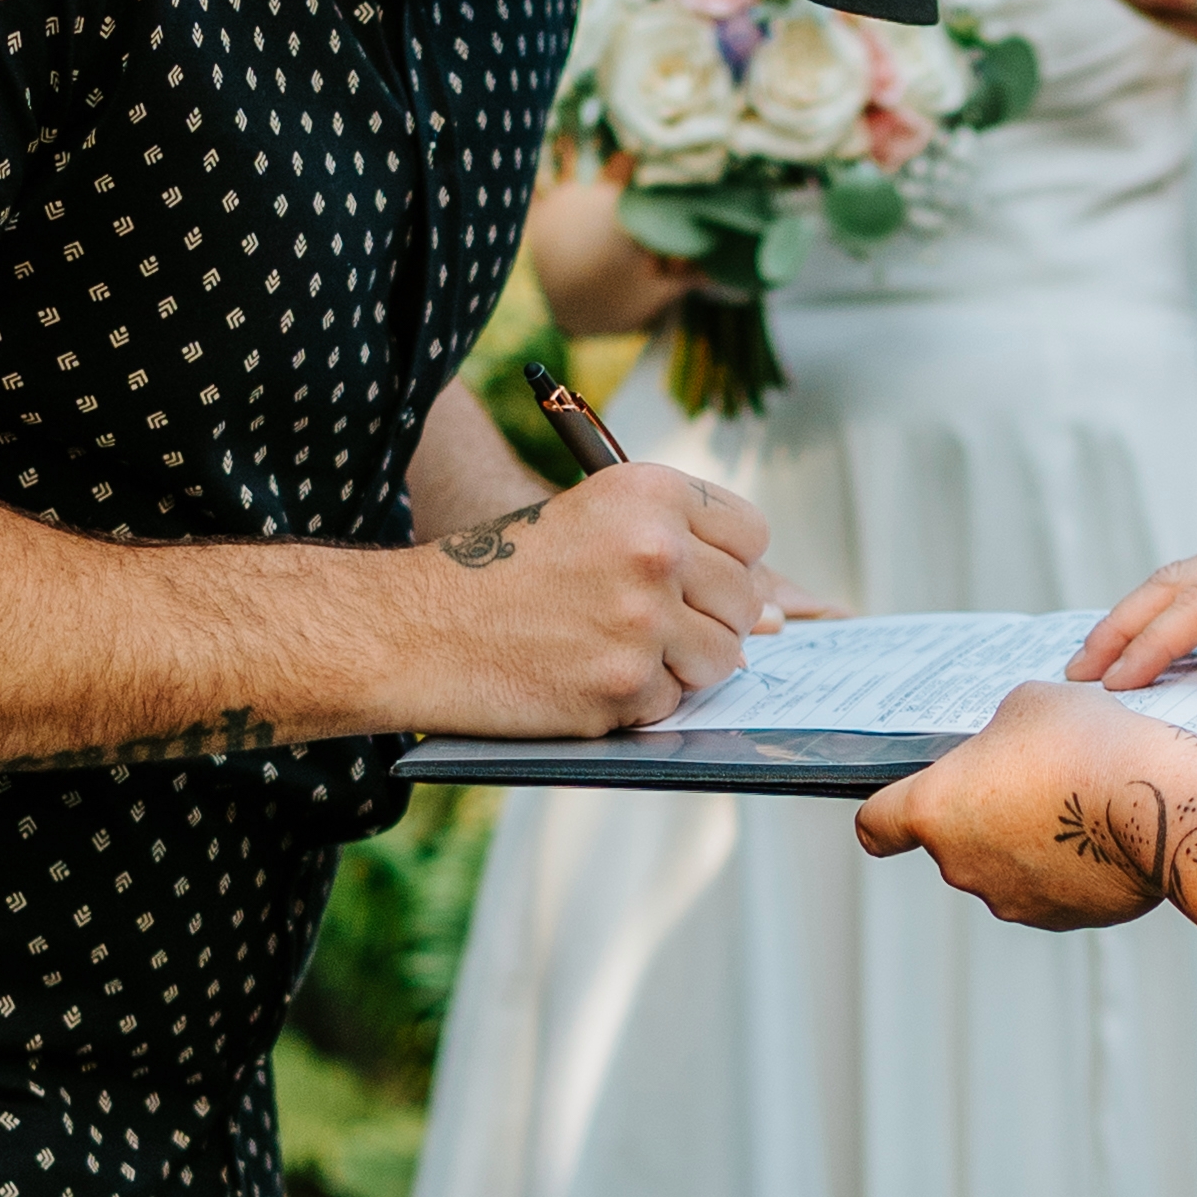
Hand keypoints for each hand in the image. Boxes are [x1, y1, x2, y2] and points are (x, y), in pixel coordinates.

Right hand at [408, 460, 777, 733]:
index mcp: (650, 493)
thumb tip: (778, 613)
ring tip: (617, 651)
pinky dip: (636, 702)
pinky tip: (585, 678)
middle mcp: (654, 549)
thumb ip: (679, 546)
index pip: (751, 535)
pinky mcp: (622, 684)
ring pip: (722, 659)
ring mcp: (641, 621)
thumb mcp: (591, 519)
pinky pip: (671, 703)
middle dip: (707, 622)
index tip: (696, 581)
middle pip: (744, 602)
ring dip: (680, 666)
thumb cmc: (503, 572)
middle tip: (643, 626)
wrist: (418, 627)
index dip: (729, 565)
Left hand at [858, 684, 1196, 928]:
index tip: (900, 806)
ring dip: (1027, 840)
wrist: (1161, 802)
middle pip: (952, 840)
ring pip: (1005, 866)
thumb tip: (1008, 750)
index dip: (885, 813)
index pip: (876, 825)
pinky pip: (1052, 887)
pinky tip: (1102, 831)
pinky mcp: (1061, 918)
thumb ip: (998, 730)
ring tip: (1076, 801)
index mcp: (934, 811)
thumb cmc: (1086, 743)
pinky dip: (1069, 865)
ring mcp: (1012, 900)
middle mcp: (961, 867)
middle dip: (982, 812)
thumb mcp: (1029, 701)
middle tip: (1030, 774)